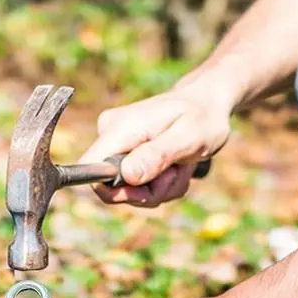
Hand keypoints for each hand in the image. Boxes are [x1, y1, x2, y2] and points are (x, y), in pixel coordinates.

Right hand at [80, 87, 230, 206]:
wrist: (208, 105)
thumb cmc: (202, 117)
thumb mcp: (188, 137)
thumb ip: (157, 155)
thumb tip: (127, 175)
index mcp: (119, 128)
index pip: (89, 168)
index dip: (114, 190)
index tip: (147, 189)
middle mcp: (111, 135)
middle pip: (113, 188)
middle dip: (149, 191)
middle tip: (176, 173)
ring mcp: (119, 146)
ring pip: (130, 191)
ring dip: (161, 189)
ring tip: (180, 167)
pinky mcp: (128, 156)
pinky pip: (139, 187)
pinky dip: (162, 185)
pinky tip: (176, 168)